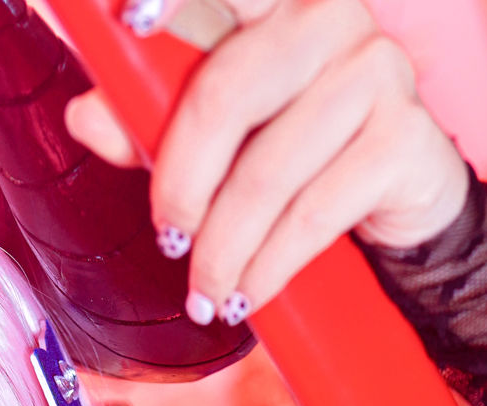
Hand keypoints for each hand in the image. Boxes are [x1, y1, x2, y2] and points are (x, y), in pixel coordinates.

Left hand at [62, 0, 469, 325]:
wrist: (402, 204)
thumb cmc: (299, 157)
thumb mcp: (218, 139)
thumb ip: (152, 120)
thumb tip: (83, 115)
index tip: (128, 14)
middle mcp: (329, 15)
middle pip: (225, 95)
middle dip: (183, 186)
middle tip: (168, 242)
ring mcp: (374, 68)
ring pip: (267, 171)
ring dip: (225, 249)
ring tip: (207, 296)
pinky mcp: (404, 135)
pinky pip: (313, 212)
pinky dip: (270, 265)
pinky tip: (249, 294)